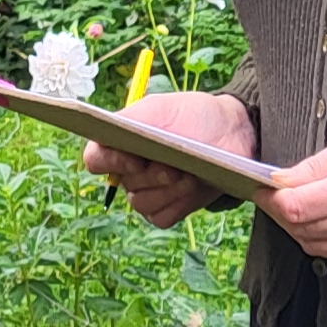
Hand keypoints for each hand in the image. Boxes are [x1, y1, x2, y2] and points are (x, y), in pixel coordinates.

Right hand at [83, 90, 254, 229]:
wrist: (230, 131)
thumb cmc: (192, 115)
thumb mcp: (159, 108)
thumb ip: (130, 120)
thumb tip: (109, 137)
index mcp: (121, 143)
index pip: (96, 159)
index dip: (110, 161)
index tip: (135, 159)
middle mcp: (130, 172)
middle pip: (126, 185)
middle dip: (152, 176)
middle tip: (174, 166)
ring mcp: (148, 193)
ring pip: (143, 204)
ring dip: (168, 191)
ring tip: (189, 176)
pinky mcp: (169, 209)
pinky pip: (162, 217)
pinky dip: (178, 204)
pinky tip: (193, 189)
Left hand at [262, 126, 326, 262]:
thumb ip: (316, 165)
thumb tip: (280, 180)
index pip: (298, 206)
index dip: (272, 199)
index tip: (261, 187)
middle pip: (300, 227)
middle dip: (279, 211)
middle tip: (272, 193)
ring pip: (311, 243)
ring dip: (295, 225)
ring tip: (295, 203)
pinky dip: (316, 236)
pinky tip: (319, 216)